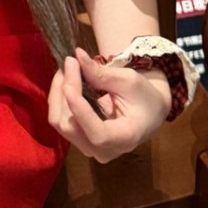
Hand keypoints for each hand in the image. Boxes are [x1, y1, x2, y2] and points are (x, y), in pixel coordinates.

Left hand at [47, 45, 171, 162]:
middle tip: (70, 62)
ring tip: (68, 69)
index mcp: (124, 140)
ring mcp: (88, 148)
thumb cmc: (144, 97)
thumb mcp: (129, 81)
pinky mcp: (78, 138)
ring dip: (58, 93)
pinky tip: (66, 80)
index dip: (79, 111)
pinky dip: (59, 98)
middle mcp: (103, 151)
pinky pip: (59, 119)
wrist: (148, 112)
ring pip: (60, 123)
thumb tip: (77, 56)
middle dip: (65, 92)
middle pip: (71, 127)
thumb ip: (102, 73)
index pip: (97, 134)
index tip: (68, 84)